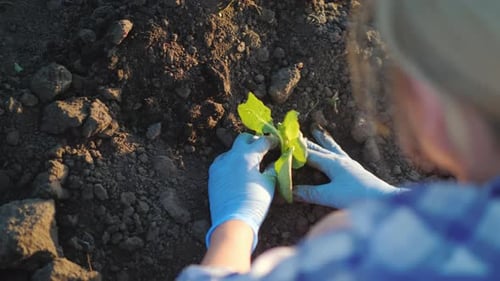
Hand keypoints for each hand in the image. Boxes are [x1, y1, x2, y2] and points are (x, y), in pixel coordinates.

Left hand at [206, 133, 276, 250]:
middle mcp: (231, 156)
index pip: (262, 141)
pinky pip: (223, 162)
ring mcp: (219, 165)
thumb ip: (272, 169)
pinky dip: (232, 162)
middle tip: (264, 147)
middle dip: (254, 140)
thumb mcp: (269, 184)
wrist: (233, 222)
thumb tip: (274, 162)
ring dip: (242, 151)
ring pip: (232, 150)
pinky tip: (238, 170)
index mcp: (247, 155)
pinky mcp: (213, 175)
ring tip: (251, 161)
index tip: (278, 143)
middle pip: (243, 139)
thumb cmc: (255, 203)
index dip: (272, 141)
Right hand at [294, 128, 404, 207]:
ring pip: (331, 148)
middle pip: (319, 147)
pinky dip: (333, 149)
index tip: (282, 143)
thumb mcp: (329, 196)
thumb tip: (289, 191)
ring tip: (316, 131)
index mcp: (332, 163)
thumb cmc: (357, 196)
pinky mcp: (356, 170)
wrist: (384, 199)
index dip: (294, 150)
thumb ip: (309, 193)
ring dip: (321, 140)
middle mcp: (340, 159)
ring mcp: (349, 164)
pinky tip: (335, 152)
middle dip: (306, 140)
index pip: (308, 154)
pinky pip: (340, 154)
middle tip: (294, 132)